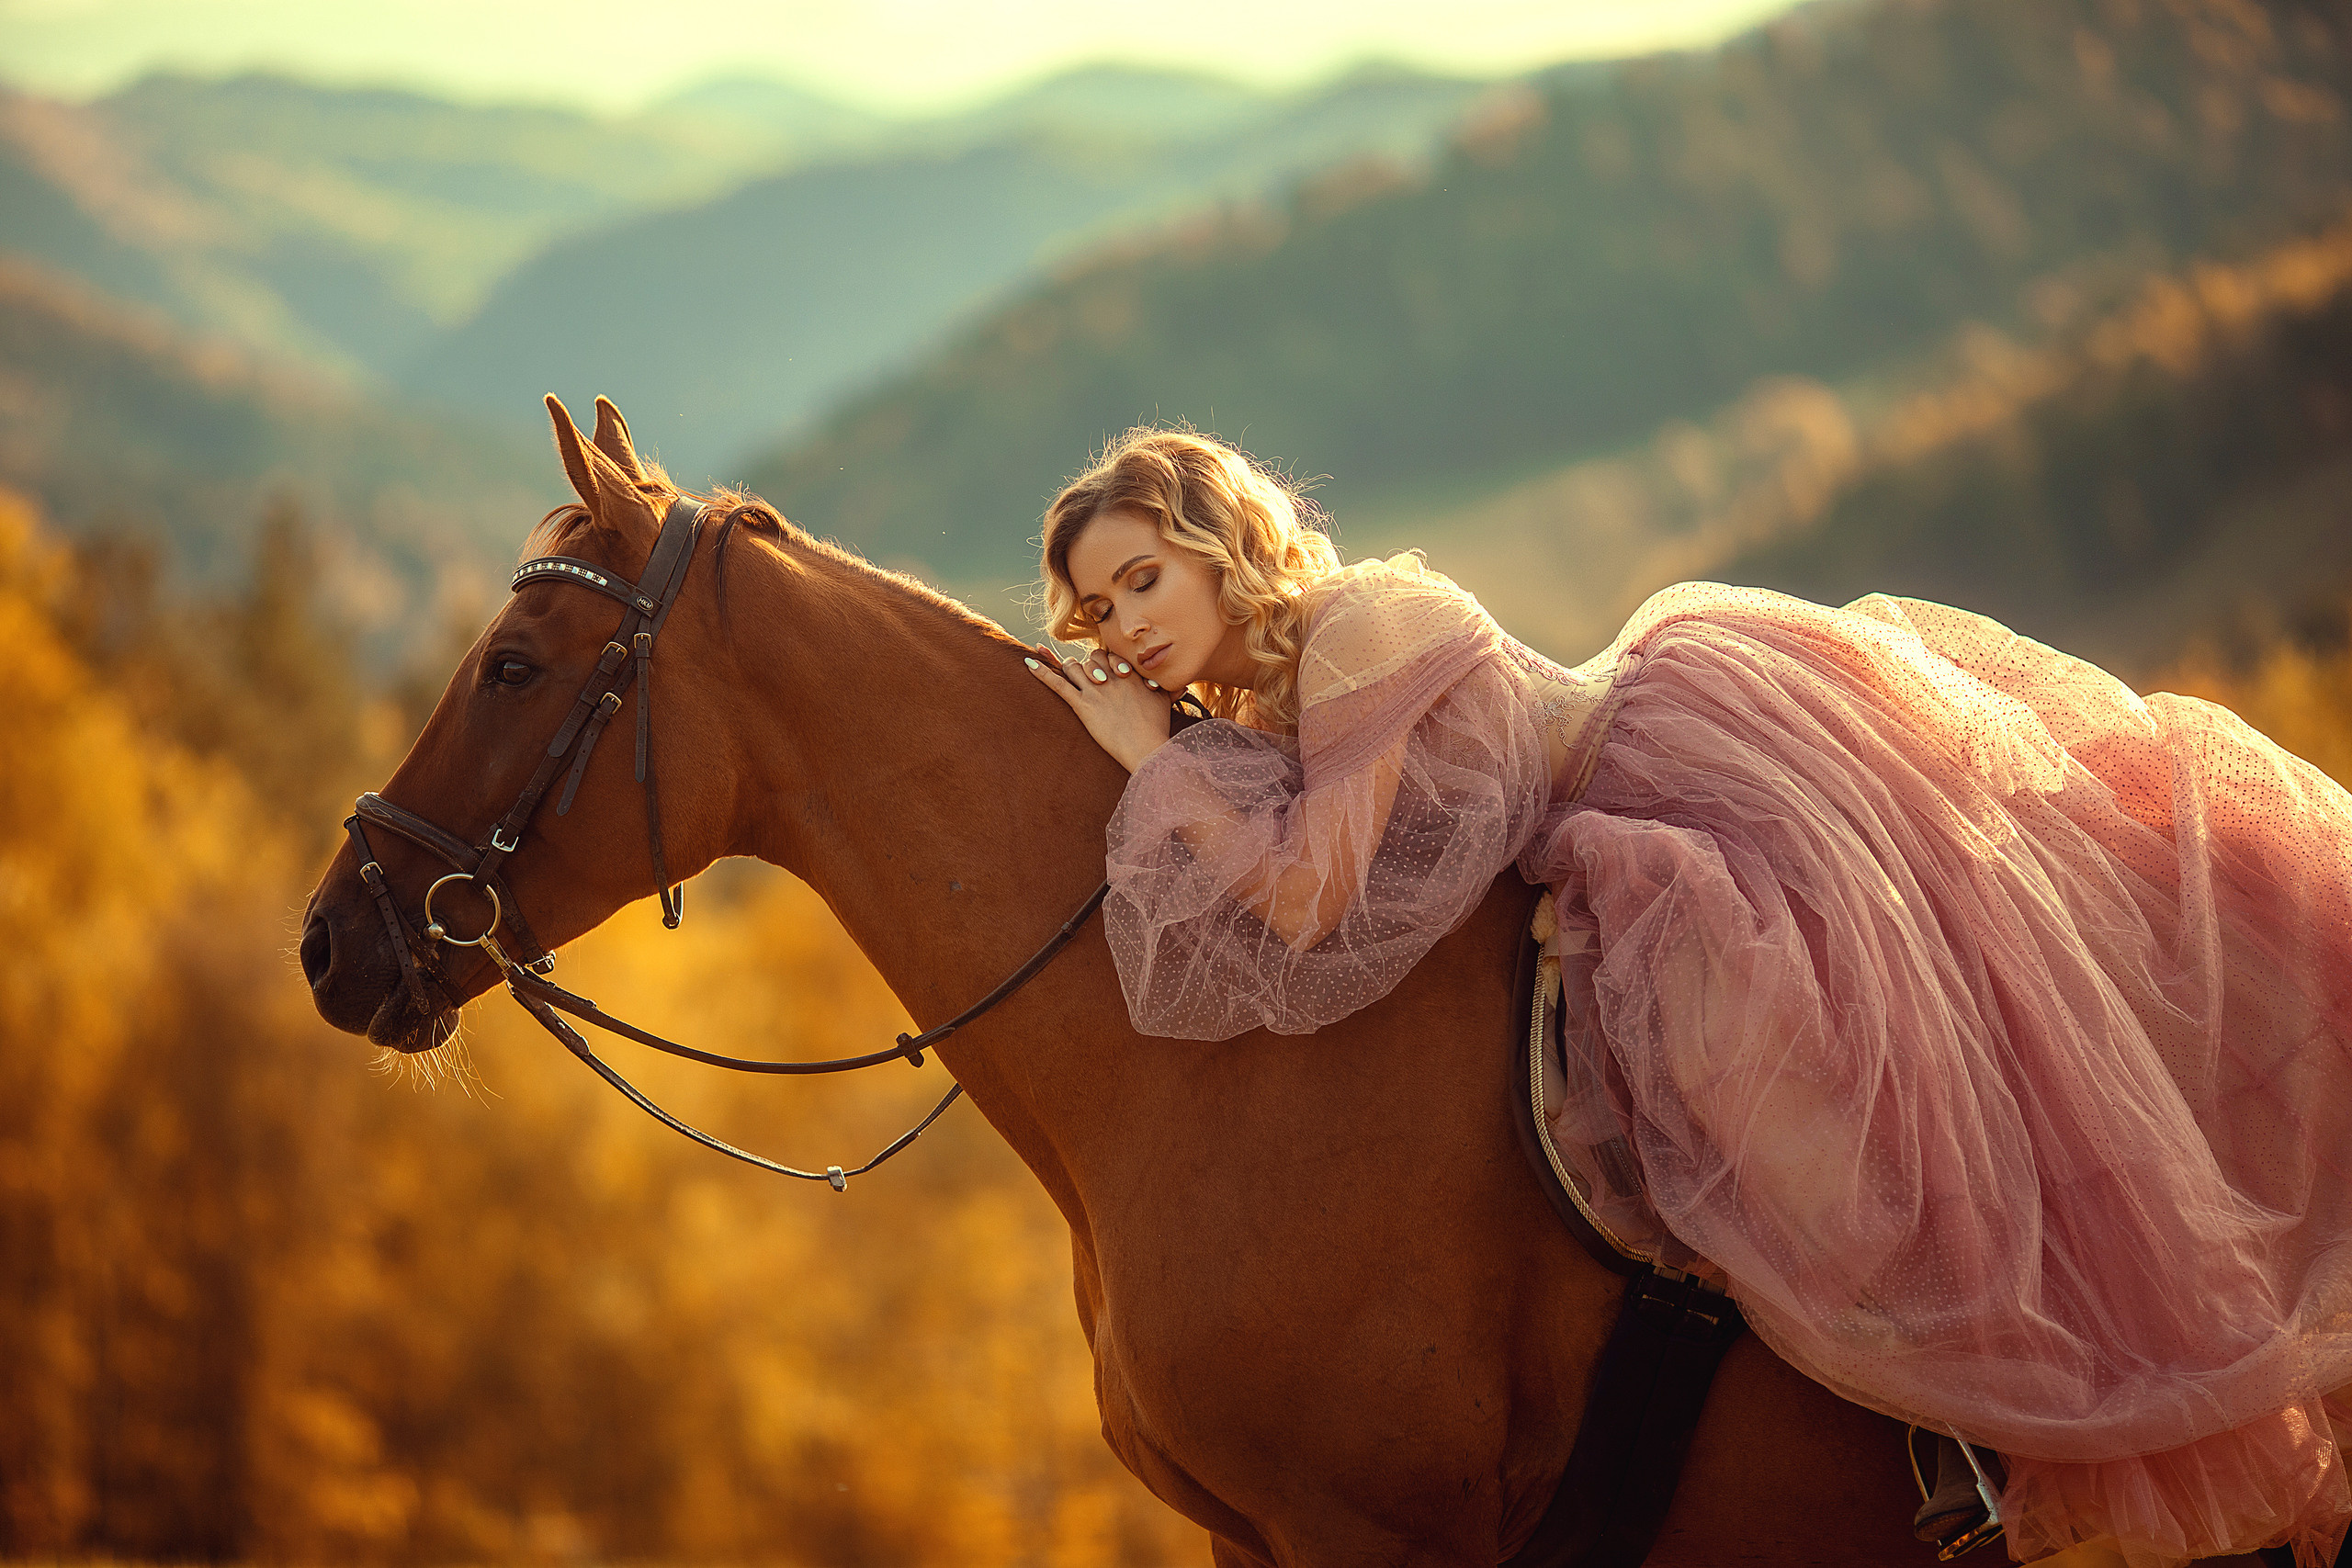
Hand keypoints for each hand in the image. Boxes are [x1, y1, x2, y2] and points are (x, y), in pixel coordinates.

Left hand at [1024, 643, 1172, 771]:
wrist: (1146, 747)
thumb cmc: (1157, 727)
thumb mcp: (1165, 700)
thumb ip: (1168, 687)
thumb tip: (1183, 683)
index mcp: (1128, 673)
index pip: (1110, 655)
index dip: (1105, 660)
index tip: (1103, 663)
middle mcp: (1111, 677)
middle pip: (1090, 658)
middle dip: (1086, 664)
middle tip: (1087, 677)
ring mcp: (1095, 690)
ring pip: (1073, 667)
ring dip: (1066, 667)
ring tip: (1060, 668)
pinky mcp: (1082, 705)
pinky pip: (1058, 684)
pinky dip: (1042, 672)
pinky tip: (1027, 663)